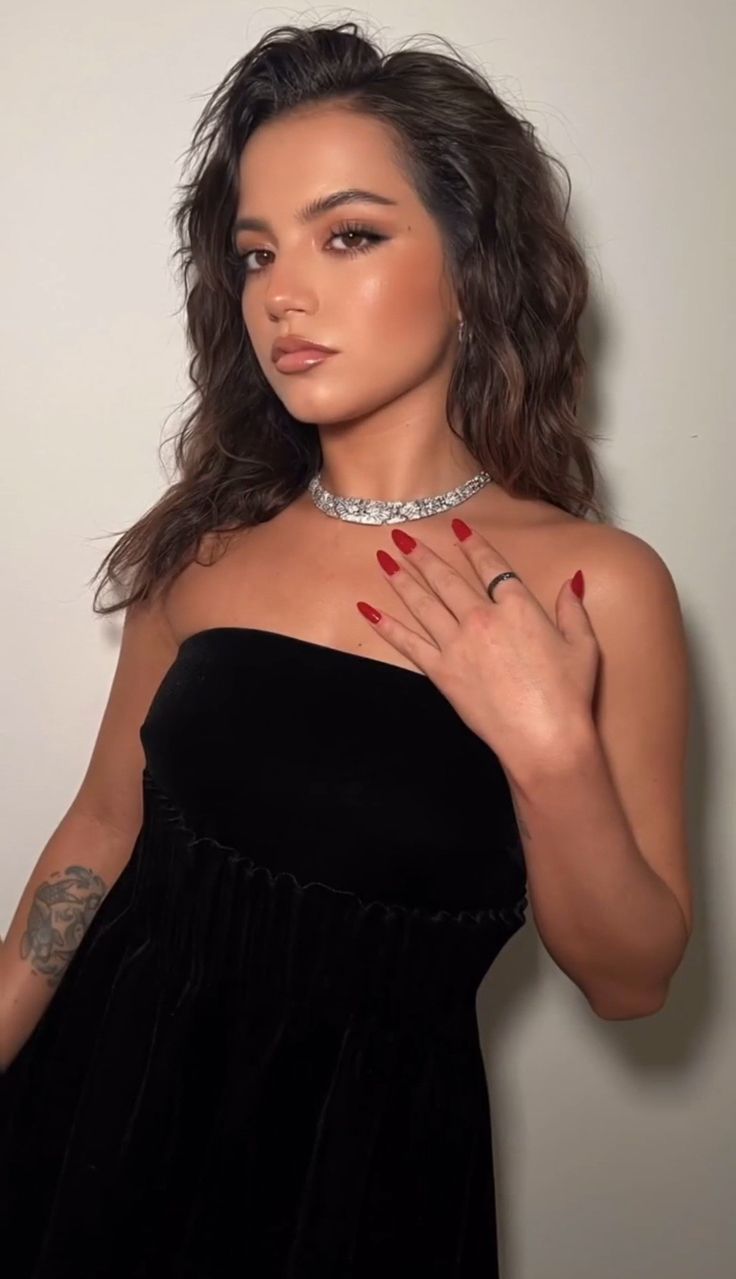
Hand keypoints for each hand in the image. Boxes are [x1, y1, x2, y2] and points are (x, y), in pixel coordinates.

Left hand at [355, 518, 600, 772]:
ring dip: (401, 579)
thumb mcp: (583, 646)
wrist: (545, 737)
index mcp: (518, 607)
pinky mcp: (442, 672)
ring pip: (423, 603)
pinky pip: (408, 643)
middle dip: (422, 555)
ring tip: (383, 560)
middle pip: (446, 579)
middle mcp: (483, 618)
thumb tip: (572, 580)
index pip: (490, 566)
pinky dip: (387, 626)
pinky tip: (369, 611)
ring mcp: (458, 644)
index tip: (456, 527)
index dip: (472, 545)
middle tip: (401, 537)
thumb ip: (572, 609)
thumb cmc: (568, 696)